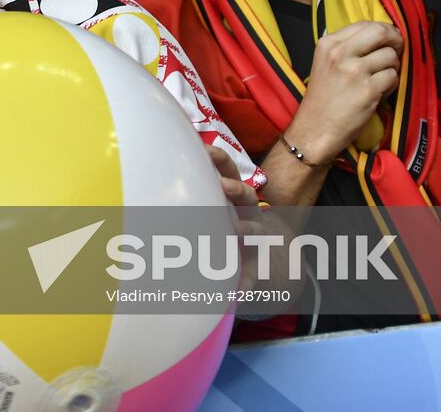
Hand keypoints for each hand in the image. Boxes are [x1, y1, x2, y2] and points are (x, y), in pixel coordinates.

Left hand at [209, 148, 300, 309]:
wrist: (270, 259)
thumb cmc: (232, 226)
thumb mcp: (221, 206)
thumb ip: (200, 192)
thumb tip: (170, 164)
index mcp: (235, 198)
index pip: (230, 172)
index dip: (220, 159)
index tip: (206, 149)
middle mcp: (249, 215)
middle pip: (247, 196)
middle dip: (236, 189)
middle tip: (222, 184)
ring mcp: (258, 239)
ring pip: (256, 230)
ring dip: (247, 230)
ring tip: (237, 231)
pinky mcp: (259, 266)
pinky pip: (254, 275)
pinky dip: (246, 284)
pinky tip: (238, 292)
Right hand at [290, 21, 401, 162]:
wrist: (315, 128)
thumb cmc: (322, 98)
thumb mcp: (325, 63)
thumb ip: (347, 47)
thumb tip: (380, 35)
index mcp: (328, 44)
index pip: (365, 24)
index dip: (383, 30)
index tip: (388, 39)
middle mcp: (340, 54)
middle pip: (381, 33)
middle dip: (395, 40)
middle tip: (397, 50)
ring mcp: (355, 72)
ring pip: (391, 56)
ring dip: (392, 68)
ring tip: (380, 79)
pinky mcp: (368, 90)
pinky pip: (393, 77)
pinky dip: (391, 85)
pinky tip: (379, 92)